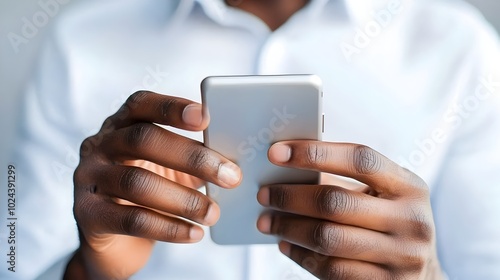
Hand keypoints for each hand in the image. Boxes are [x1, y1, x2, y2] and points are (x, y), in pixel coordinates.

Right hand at [65, 91, 241, 278]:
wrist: (114, 243)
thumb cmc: (148, 195)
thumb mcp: (169, 170)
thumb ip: (192, 160)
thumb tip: (232, 162)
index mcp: (119, 126)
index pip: (141, 105)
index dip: (171, 107)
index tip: (205, 117)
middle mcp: (99, 146)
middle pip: (143, 140)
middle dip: (192, 157)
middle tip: (230, 176)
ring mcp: (89, 179)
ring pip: (137, 183)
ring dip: (184, 199)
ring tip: (213, 213)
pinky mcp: (88, 215)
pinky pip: (132, 220)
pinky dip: (169, 228)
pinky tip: (194, 233)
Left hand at [257, 141, 443, 278]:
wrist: (424, 275)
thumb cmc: (392, 223)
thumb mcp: (385, 196)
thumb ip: (347, 181)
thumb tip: (289, 170)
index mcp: (410, 187)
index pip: (359, 160)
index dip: (314, 153)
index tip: (276, 153)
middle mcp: (411, 221)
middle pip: (335, 202)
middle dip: (290, 196)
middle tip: (264, 193)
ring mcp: (401, 257)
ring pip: (327, 238)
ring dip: (288, 227)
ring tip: (266, 220)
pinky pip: (330, 269)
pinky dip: (300, 254)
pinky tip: (285, 244)